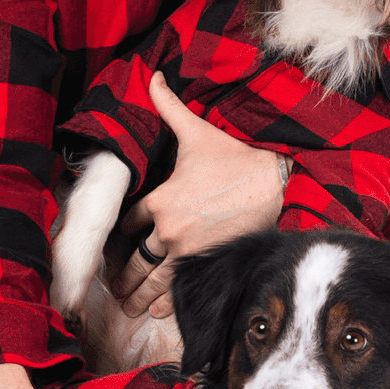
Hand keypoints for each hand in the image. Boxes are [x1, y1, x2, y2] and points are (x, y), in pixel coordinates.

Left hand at [113, 73, 289, 316]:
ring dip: (138, 294)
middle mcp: (169, 230)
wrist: (275, 185)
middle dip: (123, 275)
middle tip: (114, 288)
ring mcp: (188, 251)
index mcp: (160, 200)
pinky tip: (156, 312)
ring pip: (154, 279)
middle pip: (136, 259)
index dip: (124, 230)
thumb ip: (168, 107)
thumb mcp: (196, 132)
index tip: (120, 240)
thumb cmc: (234, 160)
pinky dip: (167, 302)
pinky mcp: (208, 264)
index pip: (130, 222)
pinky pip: (181, 288)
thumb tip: (152, 76)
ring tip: (127, 305)